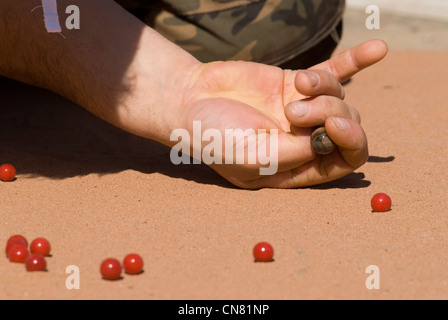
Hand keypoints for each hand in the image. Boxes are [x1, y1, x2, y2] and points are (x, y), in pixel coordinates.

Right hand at [177, 40, 387, 187]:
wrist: (189, 101)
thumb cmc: (215, 138)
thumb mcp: (252, 158)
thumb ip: (295, 153)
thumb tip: (332, 139)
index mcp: (295, 167)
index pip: (342, 161)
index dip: (350, 143)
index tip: (333, 126)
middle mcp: (303, 140)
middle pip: (345, 127)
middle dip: (331, 114)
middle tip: (296, 110)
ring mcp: (300, 111)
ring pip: (339, 98)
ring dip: (323, 91)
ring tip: (297, 89)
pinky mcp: (293, 84)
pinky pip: (332, 71)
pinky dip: (355, 60)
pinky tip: (377, 50)